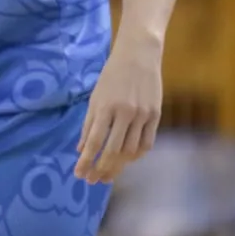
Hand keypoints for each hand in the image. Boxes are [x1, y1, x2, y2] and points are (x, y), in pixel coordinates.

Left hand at [74, 35, 162, 183]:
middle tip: (93, 181)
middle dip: (101, 169)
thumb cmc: (112, 75)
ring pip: (130, 151)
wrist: (139, 54)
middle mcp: (125, 112)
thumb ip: (89, 124)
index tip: (78, 174)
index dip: (86, 161)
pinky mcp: (156, 114)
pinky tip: (127, 160)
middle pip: (113, 151)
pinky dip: (136, 155)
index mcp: (105, 106)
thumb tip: (81, 149)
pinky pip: (147, 143)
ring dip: (118, 166)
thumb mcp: (95, 97)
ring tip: (108, 174)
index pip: (94, 141)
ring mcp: (142, 114)